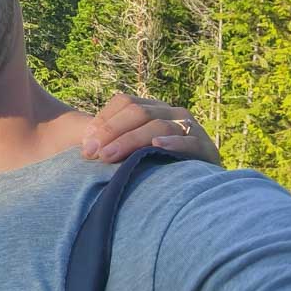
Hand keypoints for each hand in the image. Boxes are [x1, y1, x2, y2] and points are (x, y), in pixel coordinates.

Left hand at [81, 93, 220, 164]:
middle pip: (138, 112)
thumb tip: (86, 148)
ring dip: (132, 140)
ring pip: (159, 125)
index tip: (85, 144)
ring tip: (110, 155)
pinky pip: (190, 141)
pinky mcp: (206, 147)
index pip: (124, 102)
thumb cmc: (149, 168)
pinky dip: (173, 143)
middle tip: (93, 154)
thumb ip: (107, 145)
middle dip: (112, 132)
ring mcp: (189, 127)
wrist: (194, 188)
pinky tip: (157, 146)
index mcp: (150, 108)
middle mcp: (170, 112)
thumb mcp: (127, 152)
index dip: (103, 120)